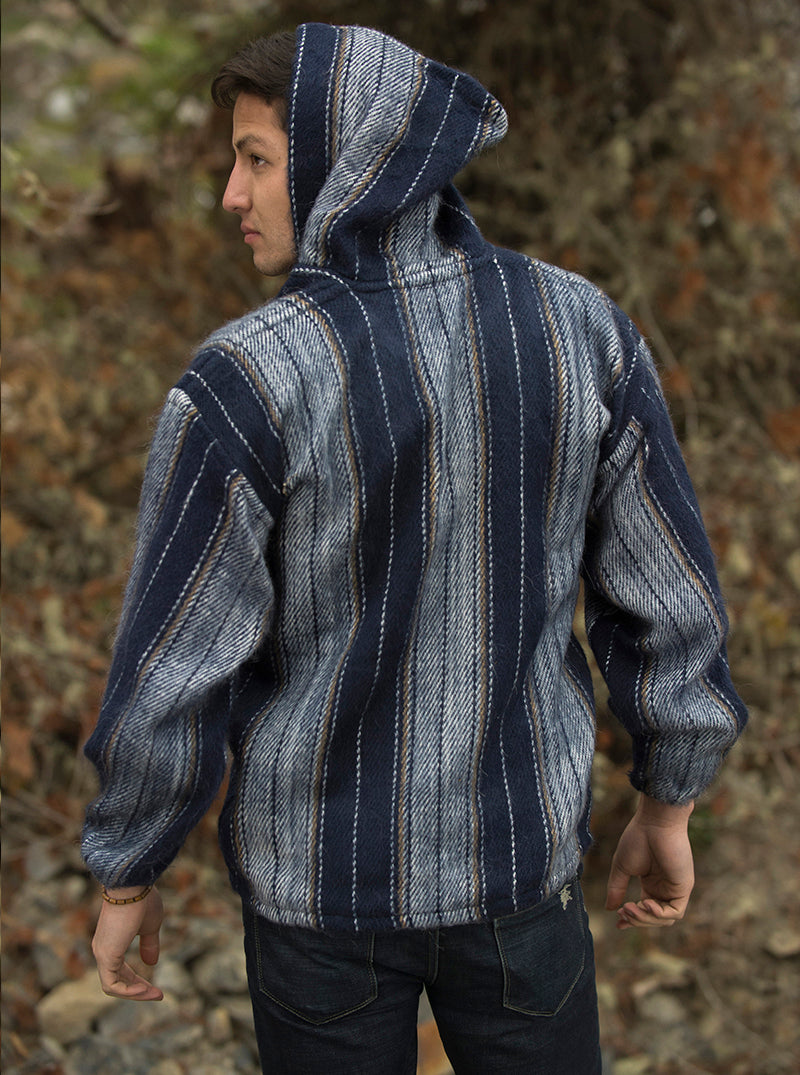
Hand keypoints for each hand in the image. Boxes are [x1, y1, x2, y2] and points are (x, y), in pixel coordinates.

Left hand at [91, 885, 163, 999]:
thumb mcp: (150, 926)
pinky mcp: (106, 955)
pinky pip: (112, 984)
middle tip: (159, 995)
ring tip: (156, 994)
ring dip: (135, 993)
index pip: (120, 971)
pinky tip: (145, 989)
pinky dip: (128, 991)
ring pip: (114, 986)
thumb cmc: (142, 900)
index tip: (156, 988)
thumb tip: (151, 963)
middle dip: (138, 990)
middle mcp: (102, 949)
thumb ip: (149, 945)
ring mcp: (102, 953)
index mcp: (111, 942)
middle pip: (117, 981)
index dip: (137, 982)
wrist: (133, 885)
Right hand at [605, 794, 694, 929]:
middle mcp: (664, 888)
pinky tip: (645, 904)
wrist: (655, 823)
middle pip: (654, 918)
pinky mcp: (684, 887)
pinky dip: (659, 914)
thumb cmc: (638, 839)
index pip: (644, 910)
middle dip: (636, 920)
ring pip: (664, 919)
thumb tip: (609, 908)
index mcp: (651, 883)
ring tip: (629, 908)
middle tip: (622, 913)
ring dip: (645, 919)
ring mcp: (675, 889)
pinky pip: (675, 912)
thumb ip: (617, 888)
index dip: (632, 920)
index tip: (618, 924)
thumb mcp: (622, 867)